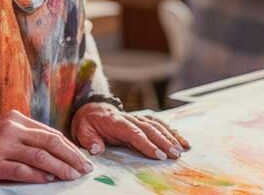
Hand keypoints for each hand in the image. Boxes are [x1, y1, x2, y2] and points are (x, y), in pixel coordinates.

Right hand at [0, 110, 93, 183]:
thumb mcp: (3, 130)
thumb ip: (26, 137)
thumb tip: (55, 152)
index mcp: (16, 119)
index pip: (50, 133)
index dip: (69, 146)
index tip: (82, 158)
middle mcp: (11, 129)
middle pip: (50, 142)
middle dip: (71, 156)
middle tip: (85, 168)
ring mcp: (2, 145)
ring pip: (40, 156)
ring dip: (60, 168)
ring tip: (72, 176)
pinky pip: (22, 170)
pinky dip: (38, 176)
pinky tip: (49, 180)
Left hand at [71, 103, 189, 159]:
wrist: (91, 109)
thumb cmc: (88, 122)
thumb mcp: (82, 130)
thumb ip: (89, 140)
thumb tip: (97, 149)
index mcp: (115, 121)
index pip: (133, 133)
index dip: (147, 144)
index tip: (159, 155)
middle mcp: (129, 118)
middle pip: (149, 129)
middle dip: (163, 141)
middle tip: (175, 154)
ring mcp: (136, 118)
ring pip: (156, 125)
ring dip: (170, 136)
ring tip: (181, 149)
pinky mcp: (141, 120)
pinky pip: (158, 123)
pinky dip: (171, 130)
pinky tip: (181, 140)